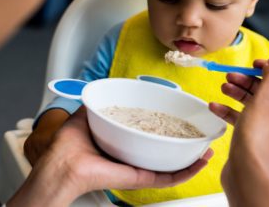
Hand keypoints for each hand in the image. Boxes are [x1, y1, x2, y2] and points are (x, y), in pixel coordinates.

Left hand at [9, 106, 212, 206]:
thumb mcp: (87, 115)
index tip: (180, 121)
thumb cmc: (68, 145)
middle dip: (184, 145)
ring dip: (192, 158)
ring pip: (172, 166)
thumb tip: (102, 90)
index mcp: (123, 143)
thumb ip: (98, 103)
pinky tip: (200, 162)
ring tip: (206, 148)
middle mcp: (133, 157)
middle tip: (199, 136)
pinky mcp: (140, 178)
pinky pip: (167, 177)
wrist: (62, 166)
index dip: (166, 130)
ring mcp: (139, 169)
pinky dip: (186, 171)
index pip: (149, 136)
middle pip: (164, 152)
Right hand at [210, 57, 268, 170]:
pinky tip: (214, 106)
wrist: (245, 172)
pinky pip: (244, 119)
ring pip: (254, 104)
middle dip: (249, 82)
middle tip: (232, 76)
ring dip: (238, 94)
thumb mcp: (263, 101)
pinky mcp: (255, 137)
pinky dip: (231, 111)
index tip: (255, 63)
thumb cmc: (258, 137)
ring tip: (223, 87)